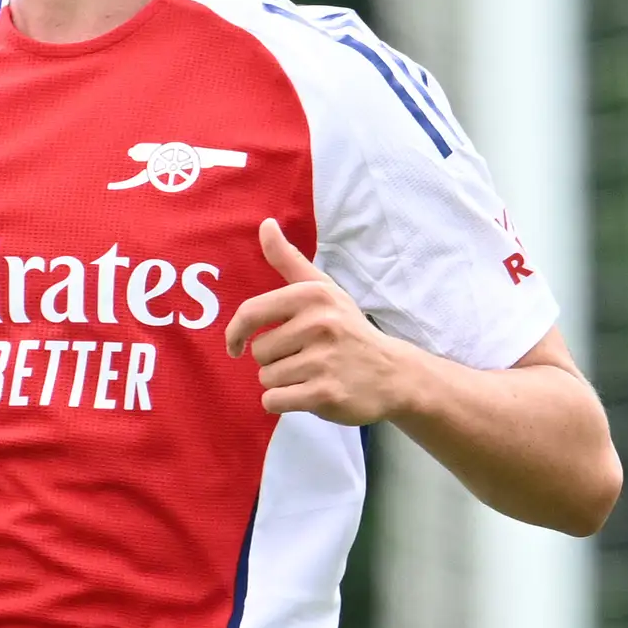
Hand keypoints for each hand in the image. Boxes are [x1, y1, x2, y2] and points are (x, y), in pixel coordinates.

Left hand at [225, 220, 419, 426]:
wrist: (392, 374)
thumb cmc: (348, 330)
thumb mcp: (323, 290)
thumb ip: (289, 260)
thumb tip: (265, 224)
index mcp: (313, 296)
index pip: (251, 312)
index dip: (235, 333)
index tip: (236, 346)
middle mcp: (318, 324)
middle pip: (259, 351)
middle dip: (274, 361)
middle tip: (304, 359)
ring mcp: (323, 360)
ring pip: (267, 378)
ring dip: (282, 382)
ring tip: (310, 375)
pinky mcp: (325, 394)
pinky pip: (275, 401)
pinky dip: (284, 403)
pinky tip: (308, 394)